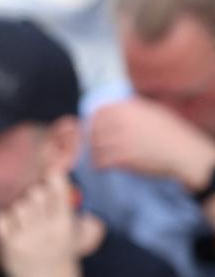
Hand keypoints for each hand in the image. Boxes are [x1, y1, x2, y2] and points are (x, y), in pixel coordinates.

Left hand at [0, 172, 94, 276]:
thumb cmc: (63, 265)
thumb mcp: (75, 240)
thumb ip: (69, 213)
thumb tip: (62, 180)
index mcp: (65, 227)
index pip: (58, 190)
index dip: (54, 178)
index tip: (51, 174)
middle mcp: (46, 231)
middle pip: (34, 194)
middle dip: (34, 197)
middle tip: (36, 207)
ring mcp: (26, 239)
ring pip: (17, 205)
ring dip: (19, 210)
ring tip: (25, 223)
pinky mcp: (9, 247)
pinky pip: (0, 219)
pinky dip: (4, 221)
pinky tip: (12, 229)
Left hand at [90, 98, 214, 190]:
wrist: (184, 153)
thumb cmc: (171, 133)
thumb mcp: (152, 111)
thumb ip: (132, 109)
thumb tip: (113, 109)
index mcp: (128, 108)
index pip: (99, 112)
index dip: (94, 122)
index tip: (95, 130)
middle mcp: (122, 121)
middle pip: (94, 130)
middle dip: (93, 139)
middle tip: (95, 147)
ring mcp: (122, 139)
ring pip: (95, 146)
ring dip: (94, 153)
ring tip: (98, 158)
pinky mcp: (123, 157)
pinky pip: (101, 161)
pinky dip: (98, 165)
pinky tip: (101, 167)